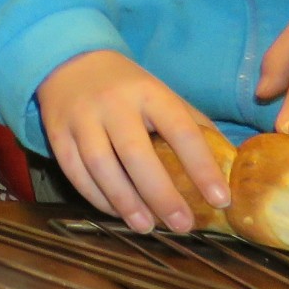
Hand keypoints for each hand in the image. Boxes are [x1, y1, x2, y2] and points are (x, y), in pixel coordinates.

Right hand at [36, 50, 228, 232]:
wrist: (69, 61)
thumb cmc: (127, 87)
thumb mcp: (162, 94)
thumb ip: (191, 125)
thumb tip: (230, 165)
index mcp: (149, 92)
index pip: (180, 130)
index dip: (202, 167)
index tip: (221, 200)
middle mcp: (113, 103)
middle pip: (136, 153)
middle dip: (161, 194)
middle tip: (182, 225)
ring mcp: (81, 117)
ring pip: (100, 165)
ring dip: (125, 201)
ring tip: (146, 227)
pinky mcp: (58, 133)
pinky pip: (74, 170)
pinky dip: (95, 196)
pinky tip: (116, 212)